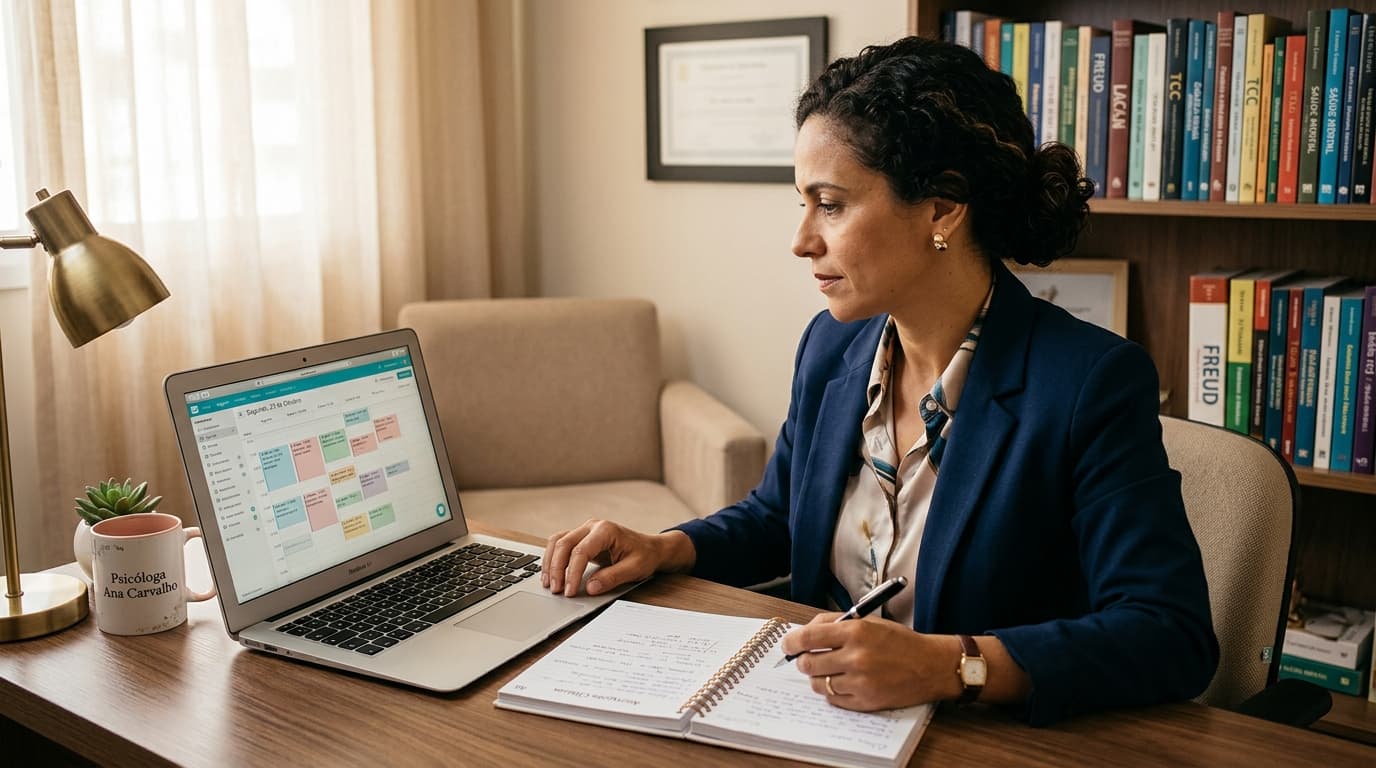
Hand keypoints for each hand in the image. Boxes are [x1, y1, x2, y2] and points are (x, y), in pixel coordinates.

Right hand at [542, 519, 694, 596]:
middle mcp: (592, 526)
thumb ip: (612, 578)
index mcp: (606, 530)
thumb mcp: (634, 569)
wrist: (651, 548)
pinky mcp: (581, 538)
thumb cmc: (644, 556)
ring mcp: (585, 530)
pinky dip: (552, 558)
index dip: (572, 573)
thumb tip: (590, 587)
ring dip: (550, 563)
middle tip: (555, 590)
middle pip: (563, 544)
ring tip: (548, 584)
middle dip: (556, 569)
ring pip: (557, 541)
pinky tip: (550, 574)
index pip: (581, 551)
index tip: (570, 591)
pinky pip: (560, 544)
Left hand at [779, 613, 962, 710]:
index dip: (791, 642)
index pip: (808, 637)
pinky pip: (833, 699)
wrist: (931, 665)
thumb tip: (804, 632)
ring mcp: (860, 681)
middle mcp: (856, 656)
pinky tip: (842, 683)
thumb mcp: (869, 621)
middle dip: (802, 661)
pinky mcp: (866, 701)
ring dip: (817, 678)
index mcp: (855, 631)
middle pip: (808, 663)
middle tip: (807, 660)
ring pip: (818, 684)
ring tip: (829, 671)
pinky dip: (832, 692)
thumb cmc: (900, 641)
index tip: (787, 645)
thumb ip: (834, 623)